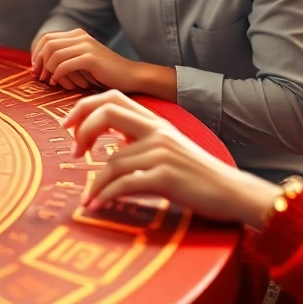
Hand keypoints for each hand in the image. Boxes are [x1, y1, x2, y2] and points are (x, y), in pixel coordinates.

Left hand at [31, 29, 132, 90]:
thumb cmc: (104, 73)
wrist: (131, 76)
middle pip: (48, 44)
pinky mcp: (91, 58)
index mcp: (77, 35)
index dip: (37, 53)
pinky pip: (64, 64)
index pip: (47, 38)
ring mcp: (86, 46)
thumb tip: (39, 65)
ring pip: (54, 54)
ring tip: (49, 81)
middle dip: (39, 61)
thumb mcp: (82, 62)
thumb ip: (65, 58)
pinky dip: (57, 74)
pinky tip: (57, 82)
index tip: (35, 69)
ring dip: (47, 69)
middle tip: (39, 77)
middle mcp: (81, 36)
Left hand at [62, 90, 279, 226]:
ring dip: (95, 184)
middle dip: (81, 131)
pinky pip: (123, 185)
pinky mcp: (165, 177)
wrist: (234, 193)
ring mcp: (161, 153)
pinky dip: (105, 196)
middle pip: (106, 113)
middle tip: (74, 154)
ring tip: (88, 199)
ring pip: (111, 162)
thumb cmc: (198, 175)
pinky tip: (97, 206)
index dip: (84, 107)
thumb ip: (141, 141)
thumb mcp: (169, 149)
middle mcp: (157, 132)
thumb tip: (110, 144)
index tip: (69, 127)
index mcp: (156, 122)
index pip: (112, 98)